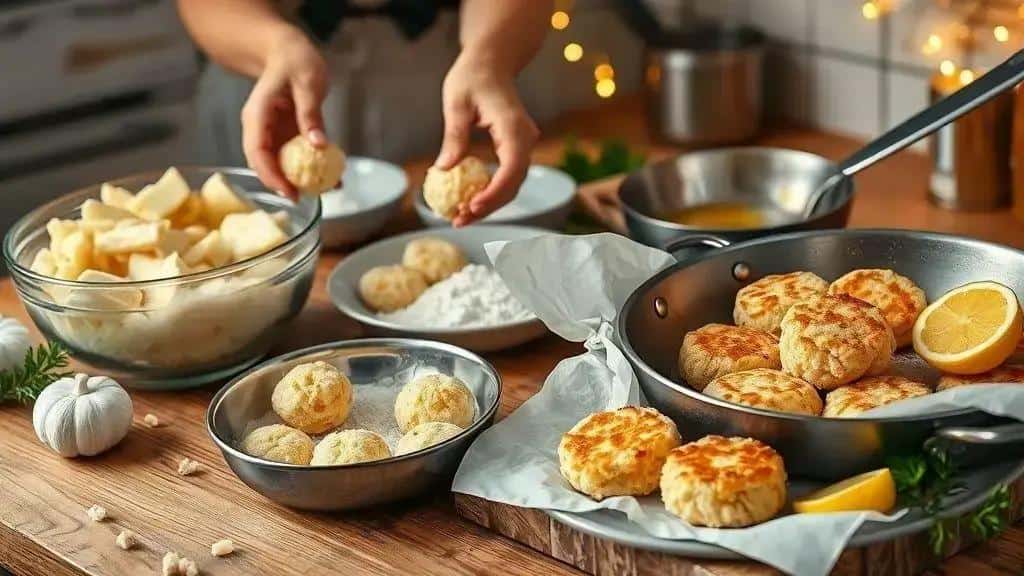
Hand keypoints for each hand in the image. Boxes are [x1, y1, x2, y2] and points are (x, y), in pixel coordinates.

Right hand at [241, 28, 327, 198]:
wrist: (288, 51)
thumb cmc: (295, 60)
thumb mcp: (307, 83)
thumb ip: (311, 114)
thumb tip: (319, 145)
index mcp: (257, 115)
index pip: (256, 151)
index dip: (270, 174)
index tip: (289, 191)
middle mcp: (260, 128)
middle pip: (263, 163)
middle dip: (281, 184)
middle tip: (304, 198)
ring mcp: (272, 133)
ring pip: (279, 163)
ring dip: (298, 179)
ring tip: (325, 190)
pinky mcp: (285, 136)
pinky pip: (295, 156)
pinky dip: (311, 168)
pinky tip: (332, 178)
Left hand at [435, 52, 539, 226]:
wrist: (492, 63)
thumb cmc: (471, 77)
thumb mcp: (456, 104)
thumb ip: (454, 136)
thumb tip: (443, 169)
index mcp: (513, 126)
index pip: (511, 168)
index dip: (493, 193)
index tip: (471, 207)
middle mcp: (525, 138)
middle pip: (513, 183)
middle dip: (487, 206)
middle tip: (458, 220)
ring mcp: (524, 145)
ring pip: (512, 184)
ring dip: (489, 204)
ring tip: (460, 217)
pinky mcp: (516, 149)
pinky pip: (507, 176)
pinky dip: (490, 192)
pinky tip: (468, 202)